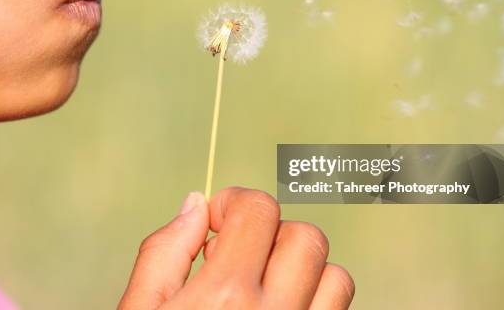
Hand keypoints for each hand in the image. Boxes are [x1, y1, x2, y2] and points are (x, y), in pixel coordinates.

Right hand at [118, 187, 353, 308]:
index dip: (236, 204)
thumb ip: (165, 251)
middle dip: (270, 233)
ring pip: (334, 274)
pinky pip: (339, 307)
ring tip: (265, 283)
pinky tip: (284, 304)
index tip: (218, 223)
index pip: (259, 210)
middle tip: (238, 256)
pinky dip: (319, 296)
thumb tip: (196, 203)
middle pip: (303, 236)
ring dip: (300, 267)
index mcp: (225, 297)